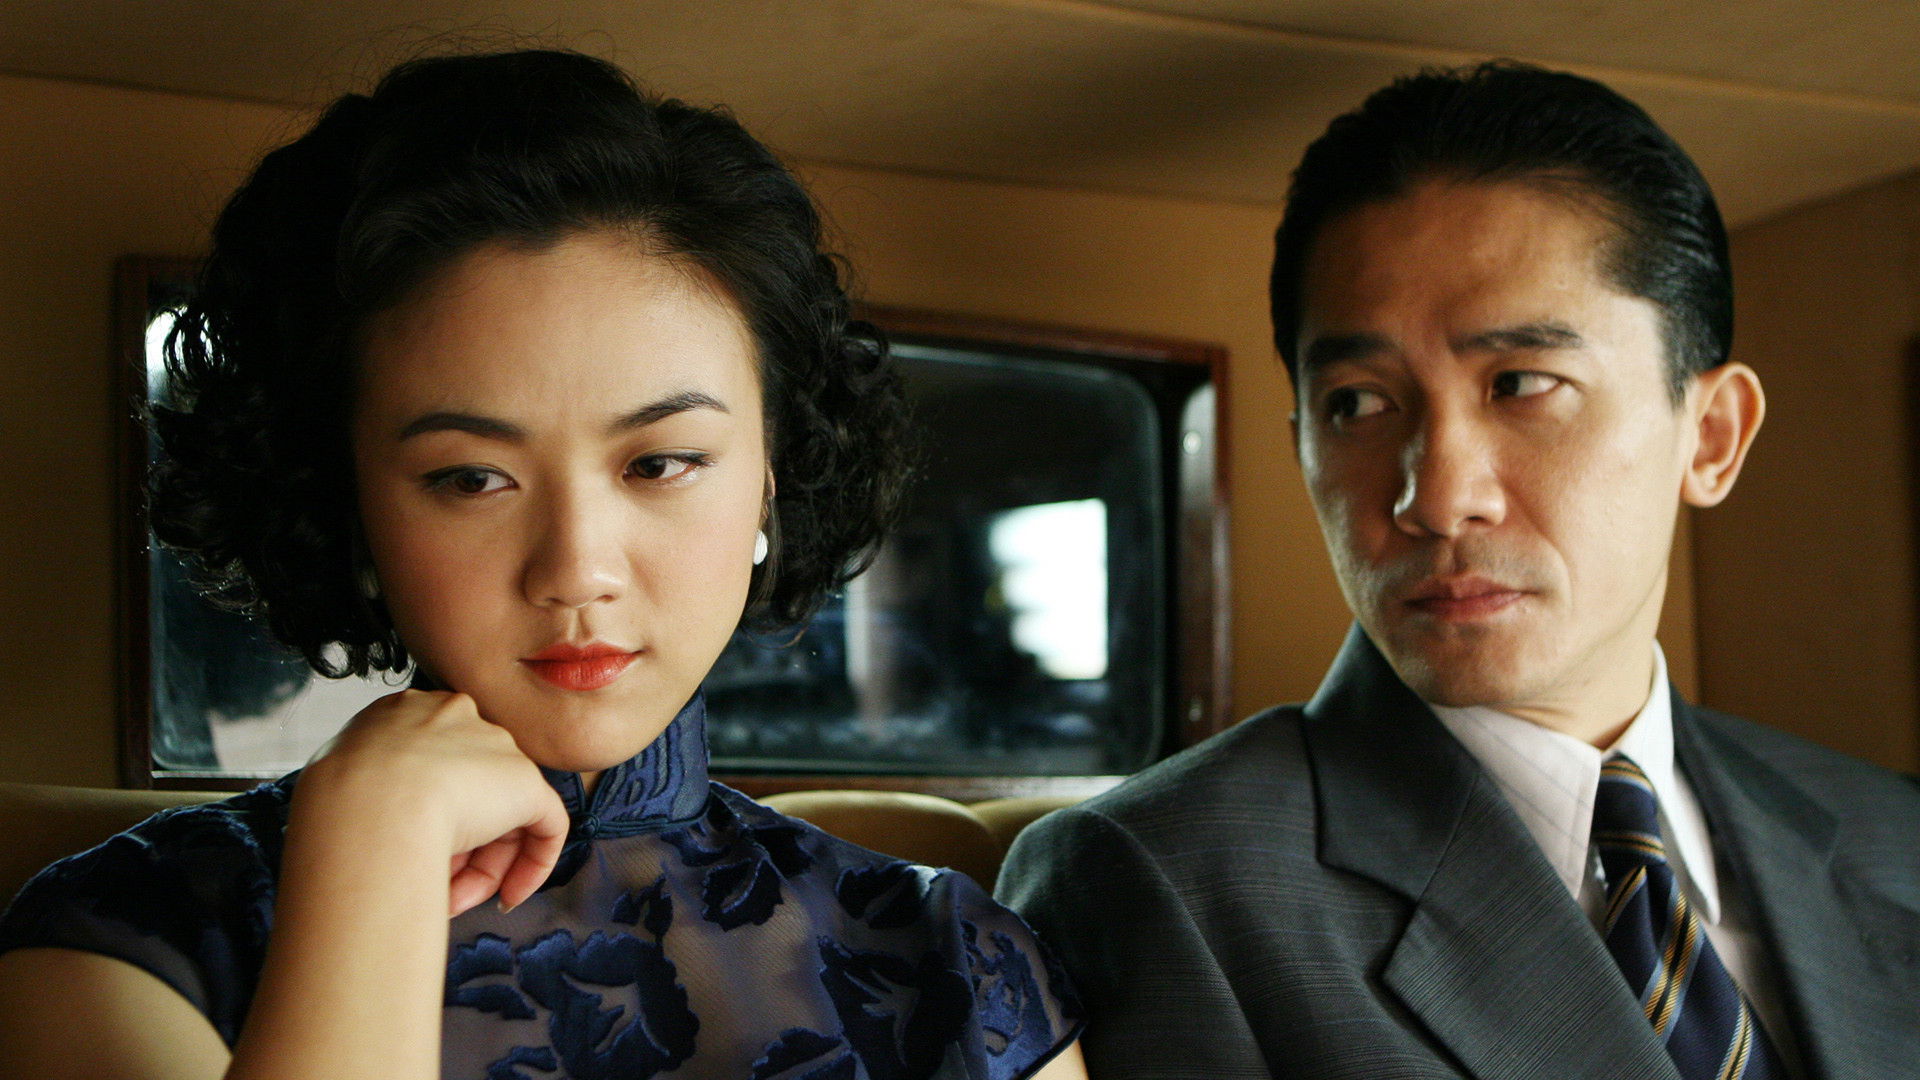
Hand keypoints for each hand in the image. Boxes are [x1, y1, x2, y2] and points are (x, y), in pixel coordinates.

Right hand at [296, 689, 569, 915]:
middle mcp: (455, 719)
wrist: (365, 807)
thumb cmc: (336, 806)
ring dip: (476, 869)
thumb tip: (379, 823)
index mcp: (403, 714)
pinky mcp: (526, 782)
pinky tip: (508, 897)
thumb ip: (368, 792)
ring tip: (449, 901)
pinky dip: (531, 865)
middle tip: (430, 884)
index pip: (424, 769)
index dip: (416, 818)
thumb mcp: (336, 785)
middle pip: (463, 793)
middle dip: (450, 848)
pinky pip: (545, 826)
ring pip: (497, 816)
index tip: (400, 850)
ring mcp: (494, 748)